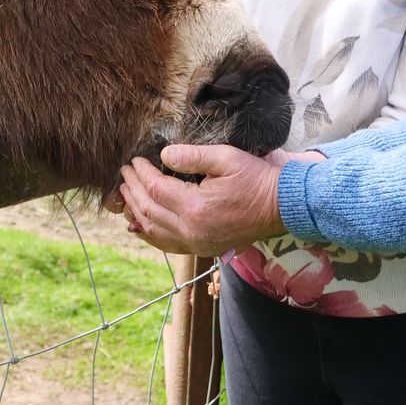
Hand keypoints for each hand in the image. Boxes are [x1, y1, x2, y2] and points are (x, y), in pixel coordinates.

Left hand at [116, 145, 318, 255]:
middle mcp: (192, 231)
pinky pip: (167, 244)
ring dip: (136, 212)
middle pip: (149, 210)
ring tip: (126, 195)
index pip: (155, 189)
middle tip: (124, 174)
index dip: (141, 174)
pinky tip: (139, 225)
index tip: (134, 161)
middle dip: (133, 191)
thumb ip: (192, 157)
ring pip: (154, 230)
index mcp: (196, 208)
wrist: (281, 206)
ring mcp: (197, 243)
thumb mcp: (226, 158)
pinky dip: (150, 234)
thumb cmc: (256, 179)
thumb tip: (163, 156)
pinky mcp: (202, 248)